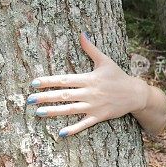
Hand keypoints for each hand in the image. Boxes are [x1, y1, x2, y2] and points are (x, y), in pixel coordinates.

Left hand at [26, 32, 148, 137]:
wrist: (135, 93)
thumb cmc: (118, 76)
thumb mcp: (105, 60)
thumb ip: (91, 48)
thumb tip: (81, 33)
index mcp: (89, 78)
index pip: (65, 80)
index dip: (49, 81)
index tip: (34, 83)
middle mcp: (90, 93)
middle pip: (65, 95)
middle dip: (46, 97)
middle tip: (30, 100)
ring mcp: (94, 106)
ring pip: (71, 110)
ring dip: (55, 112)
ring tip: (39, 113)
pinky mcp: (100, 117)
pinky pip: (85, 124)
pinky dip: (74, 129)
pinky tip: (61, 133)